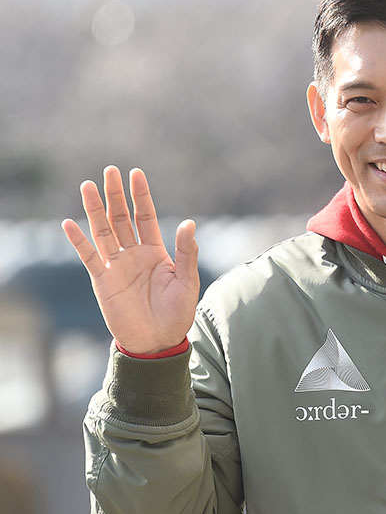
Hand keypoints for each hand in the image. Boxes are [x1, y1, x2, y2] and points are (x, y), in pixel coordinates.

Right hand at [61, 166, 199, 354]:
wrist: (158, 342)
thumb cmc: (177, 314)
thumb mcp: (187, 281)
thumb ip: (186, 253)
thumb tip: (189, 223)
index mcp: (156, 252)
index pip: (146, 217)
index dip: (141, 196)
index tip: (136, 174)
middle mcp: (134, 255)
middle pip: (122, 218)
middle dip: (116, 195)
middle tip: (110, 171)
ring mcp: (116, 266)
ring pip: (103, 231)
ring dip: (94, 210)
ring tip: (88, 185)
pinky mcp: (102, 281)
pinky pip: (88, 257)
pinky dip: (79, 241)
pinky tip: (69, 223)